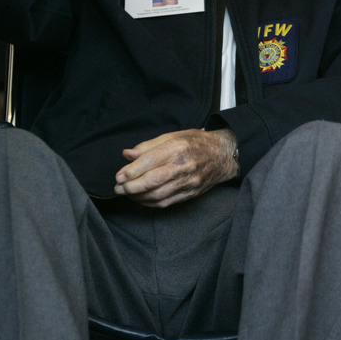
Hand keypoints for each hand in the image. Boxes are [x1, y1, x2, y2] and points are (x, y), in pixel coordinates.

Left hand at [114, 128, 239, 207]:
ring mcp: (188, 182)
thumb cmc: (196, 143)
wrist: (222, 155)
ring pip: (158, 195)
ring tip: (127, 193)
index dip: (131, 170)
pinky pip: (166, 203)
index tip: (118, 176)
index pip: (150, 161)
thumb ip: (149, 146)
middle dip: (131, 187)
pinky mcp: (190, 194)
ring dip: (138, 197)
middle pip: (152, 181)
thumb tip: (127, 154)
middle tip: (118, 187)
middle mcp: (183, 166)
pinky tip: (141, 199)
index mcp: (178, 148)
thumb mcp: (173, 136)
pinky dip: (150, 203)